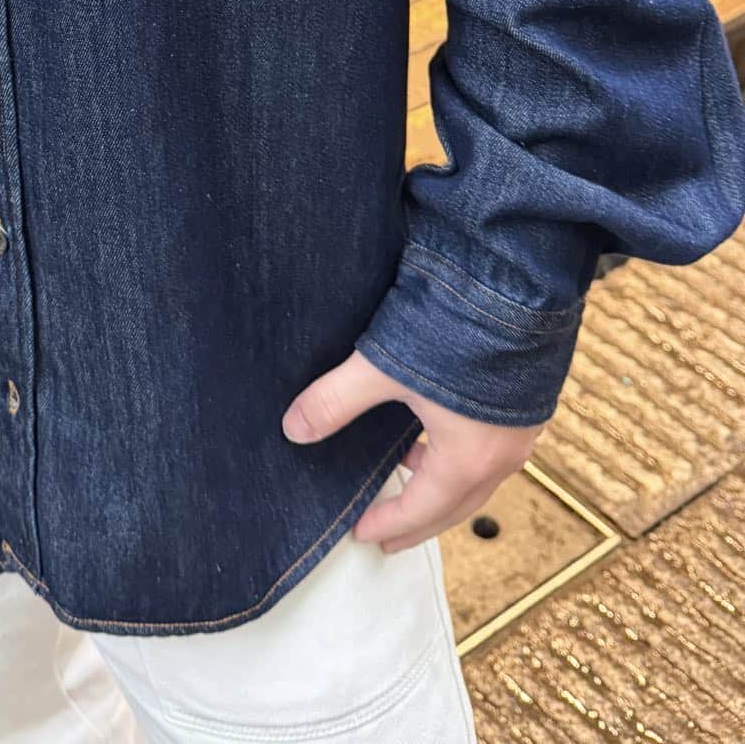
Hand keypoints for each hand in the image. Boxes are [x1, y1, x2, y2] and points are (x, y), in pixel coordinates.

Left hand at [281, 348, 540, 552]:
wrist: (515, 284)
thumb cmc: (453, 330)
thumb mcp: (382, 368)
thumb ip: (335, 400)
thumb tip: (294, 430)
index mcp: (469, 460)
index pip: (422, 510)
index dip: (390, 524)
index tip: (363, 534)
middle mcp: (504, 453)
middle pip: (456, 505)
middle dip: (419, 521)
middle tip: (388, 536)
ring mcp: (522, 427)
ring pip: (478, 475)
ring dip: (442, 484)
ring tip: (408, 476)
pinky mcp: (526, 397)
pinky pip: (492, 448)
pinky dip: (462, 455)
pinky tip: (440, 432)